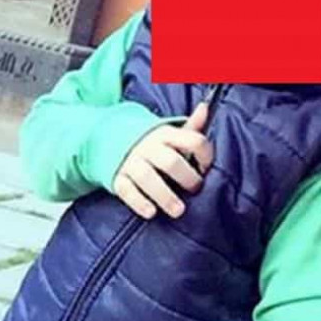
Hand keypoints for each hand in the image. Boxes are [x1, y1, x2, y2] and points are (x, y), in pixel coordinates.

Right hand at [113, 102, 212, 218]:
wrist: (114, 142)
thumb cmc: (156, 145)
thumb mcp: (173, 134)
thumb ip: (192, 127)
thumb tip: (206, 107)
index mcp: (166, 134)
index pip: (192, 140)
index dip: (205, 155)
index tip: (206, 169)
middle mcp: (149, 147)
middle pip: (170, 161)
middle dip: (187, 177)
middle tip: (196, 190)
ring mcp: (132, 162)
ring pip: (147, 177)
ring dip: (165, 196)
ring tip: (179, 210)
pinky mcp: (118, 178)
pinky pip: (127, 191)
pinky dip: (139, 202)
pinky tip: (151, 213)